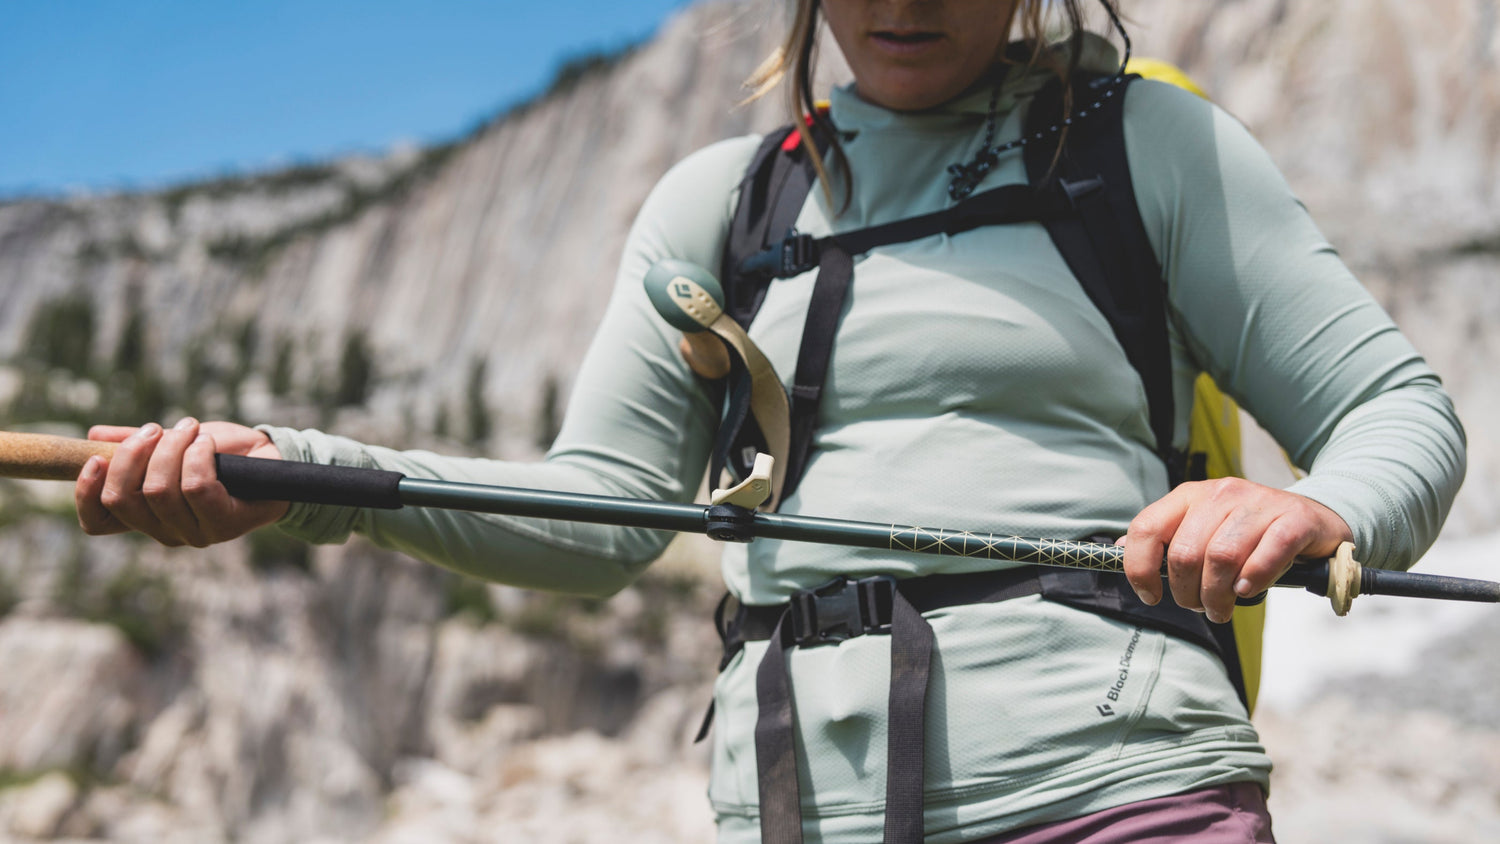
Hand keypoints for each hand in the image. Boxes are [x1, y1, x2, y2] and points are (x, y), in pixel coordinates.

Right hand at [75, 418, 288, 546]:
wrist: (274, 457)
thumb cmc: (222, 453)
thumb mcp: (174, 442)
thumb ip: (135, 442)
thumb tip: (95, 434)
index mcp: (145, 515)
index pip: (98, 522)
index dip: (86, 494)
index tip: (96, 459)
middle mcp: (165, 531)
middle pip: (123, 500)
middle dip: (133, 454)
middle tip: (155, 428)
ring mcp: (195, 532)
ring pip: (159, 490)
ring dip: (171, 447)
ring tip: (190, 428)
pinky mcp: (226, 524)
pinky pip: (196, 487)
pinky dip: (198, 456)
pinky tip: (207, 443)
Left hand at [1120, 477, 1352, 622]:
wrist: (1315, 519)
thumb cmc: (1250, 535)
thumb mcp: (1203, 529)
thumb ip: (1165, 539)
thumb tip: (1118, 549)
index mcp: (1189, 495)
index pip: (1146, 528)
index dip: (1140, 568)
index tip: (1150, 595)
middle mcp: (1220, 493)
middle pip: (1185, 553)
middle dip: (1188, 593)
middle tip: (1202, 607)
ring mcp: (1258, 503)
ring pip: (1222, 557)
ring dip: (1218, 595)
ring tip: (1223, 608)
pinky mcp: (1294, 519)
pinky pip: (1266, 553)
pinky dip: (1254, 579)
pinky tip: (1248, 590)